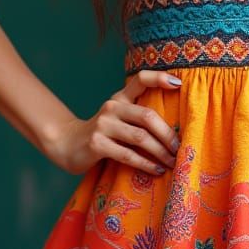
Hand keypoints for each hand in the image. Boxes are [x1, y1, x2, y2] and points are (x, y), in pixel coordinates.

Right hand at [43, 69, 182, 176]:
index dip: (159, 78)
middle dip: (168, 134)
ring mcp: (103, 125)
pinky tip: (157, 170)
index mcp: (120, 96)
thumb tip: (176, 128)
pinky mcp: (97, 144)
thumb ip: (138, 114)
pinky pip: (128, 155)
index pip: (140, 79)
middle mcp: (112, 107)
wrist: (67, 144)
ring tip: (173, 162)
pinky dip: (146, 164)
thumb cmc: (103, 132)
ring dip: (160, 152)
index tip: (178, 84)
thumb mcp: (118, 116)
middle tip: (180, 147)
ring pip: (140, 137)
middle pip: (147, 116)